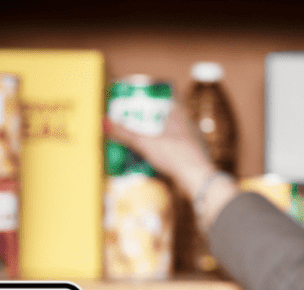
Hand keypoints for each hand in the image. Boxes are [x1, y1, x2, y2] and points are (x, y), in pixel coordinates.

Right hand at [104, 103, 238, 230]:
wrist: (198, 179)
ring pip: (178, 134)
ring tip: (149, 141)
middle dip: (158, 119)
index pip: (172, 98)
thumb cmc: (174, 155)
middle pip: (174, 117)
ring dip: (164, 137)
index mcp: (180, 117)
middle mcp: (190, 127)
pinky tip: (162, 159)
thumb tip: (104, 122)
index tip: (148, 97)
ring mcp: (195, 143)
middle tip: (142, 122)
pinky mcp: (197, 158)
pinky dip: (170, 152)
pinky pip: (181, 151)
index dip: (160, 96)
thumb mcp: (145, 144)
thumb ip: (125, 134)